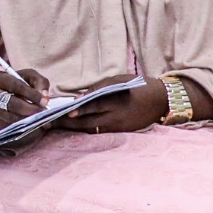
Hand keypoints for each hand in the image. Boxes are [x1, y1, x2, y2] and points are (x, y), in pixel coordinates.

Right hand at [0, 69, 47, 130]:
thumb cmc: (10, 84)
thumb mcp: (21, 75)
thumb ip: (36, 80)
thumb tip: (46, 94)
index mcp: (0, 80)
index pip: (16, 86)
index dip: (32, 93)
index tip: (45, 100)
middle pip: (13, 105)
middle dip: (31, 110)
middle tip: (45, 113)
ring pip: (13, 119)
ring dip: (30, 122)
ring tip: (44, 122)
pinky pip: (11, 128)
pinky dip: (25, 129)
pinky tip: (35, 128)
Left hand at [52, 78, 170, 134]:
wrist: (162, 100)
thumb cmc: (138, 85)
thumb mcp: (120, 80)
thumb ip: (100, 88)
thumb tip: (80, 97)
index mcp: (117, 101)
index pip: (96, 105)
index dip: (81, 108)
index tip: (67, 110)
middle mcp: (117, 116)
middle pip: (89, 122)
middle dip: (69, 122)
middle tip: (50, 122)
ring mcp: (119, 126)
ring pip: (92, 129)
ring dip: (74, 128)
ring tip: (56, 125)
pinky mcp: (121, 132)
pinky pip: (100, 132)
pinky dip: (85, 130)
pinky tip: (72, 128)